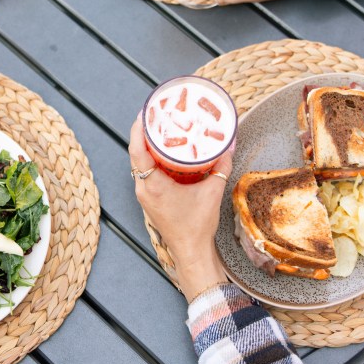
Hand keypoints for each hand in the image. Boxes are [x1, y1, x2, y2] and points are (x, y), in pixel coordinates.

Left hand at [129, 118, 231, 301]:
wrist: (191, 251)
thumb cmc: (197, 225)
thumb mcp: (212, 192)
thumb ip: (221, 168)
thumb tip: (228, 148)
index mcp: (153, 185)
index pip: (137, 150)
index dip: (138, 129)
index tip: (145, 112)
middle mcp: (143, 188)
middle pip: (135, 153)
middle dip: (143, 132)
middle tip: (155, 115)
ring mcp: (144, 194)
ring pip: (139, 163)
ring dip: (146, 146)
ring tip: (159, 129)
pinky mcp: (149, 199)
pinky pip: (144, 173)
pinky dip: (150, 159)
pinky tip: (163, 153)